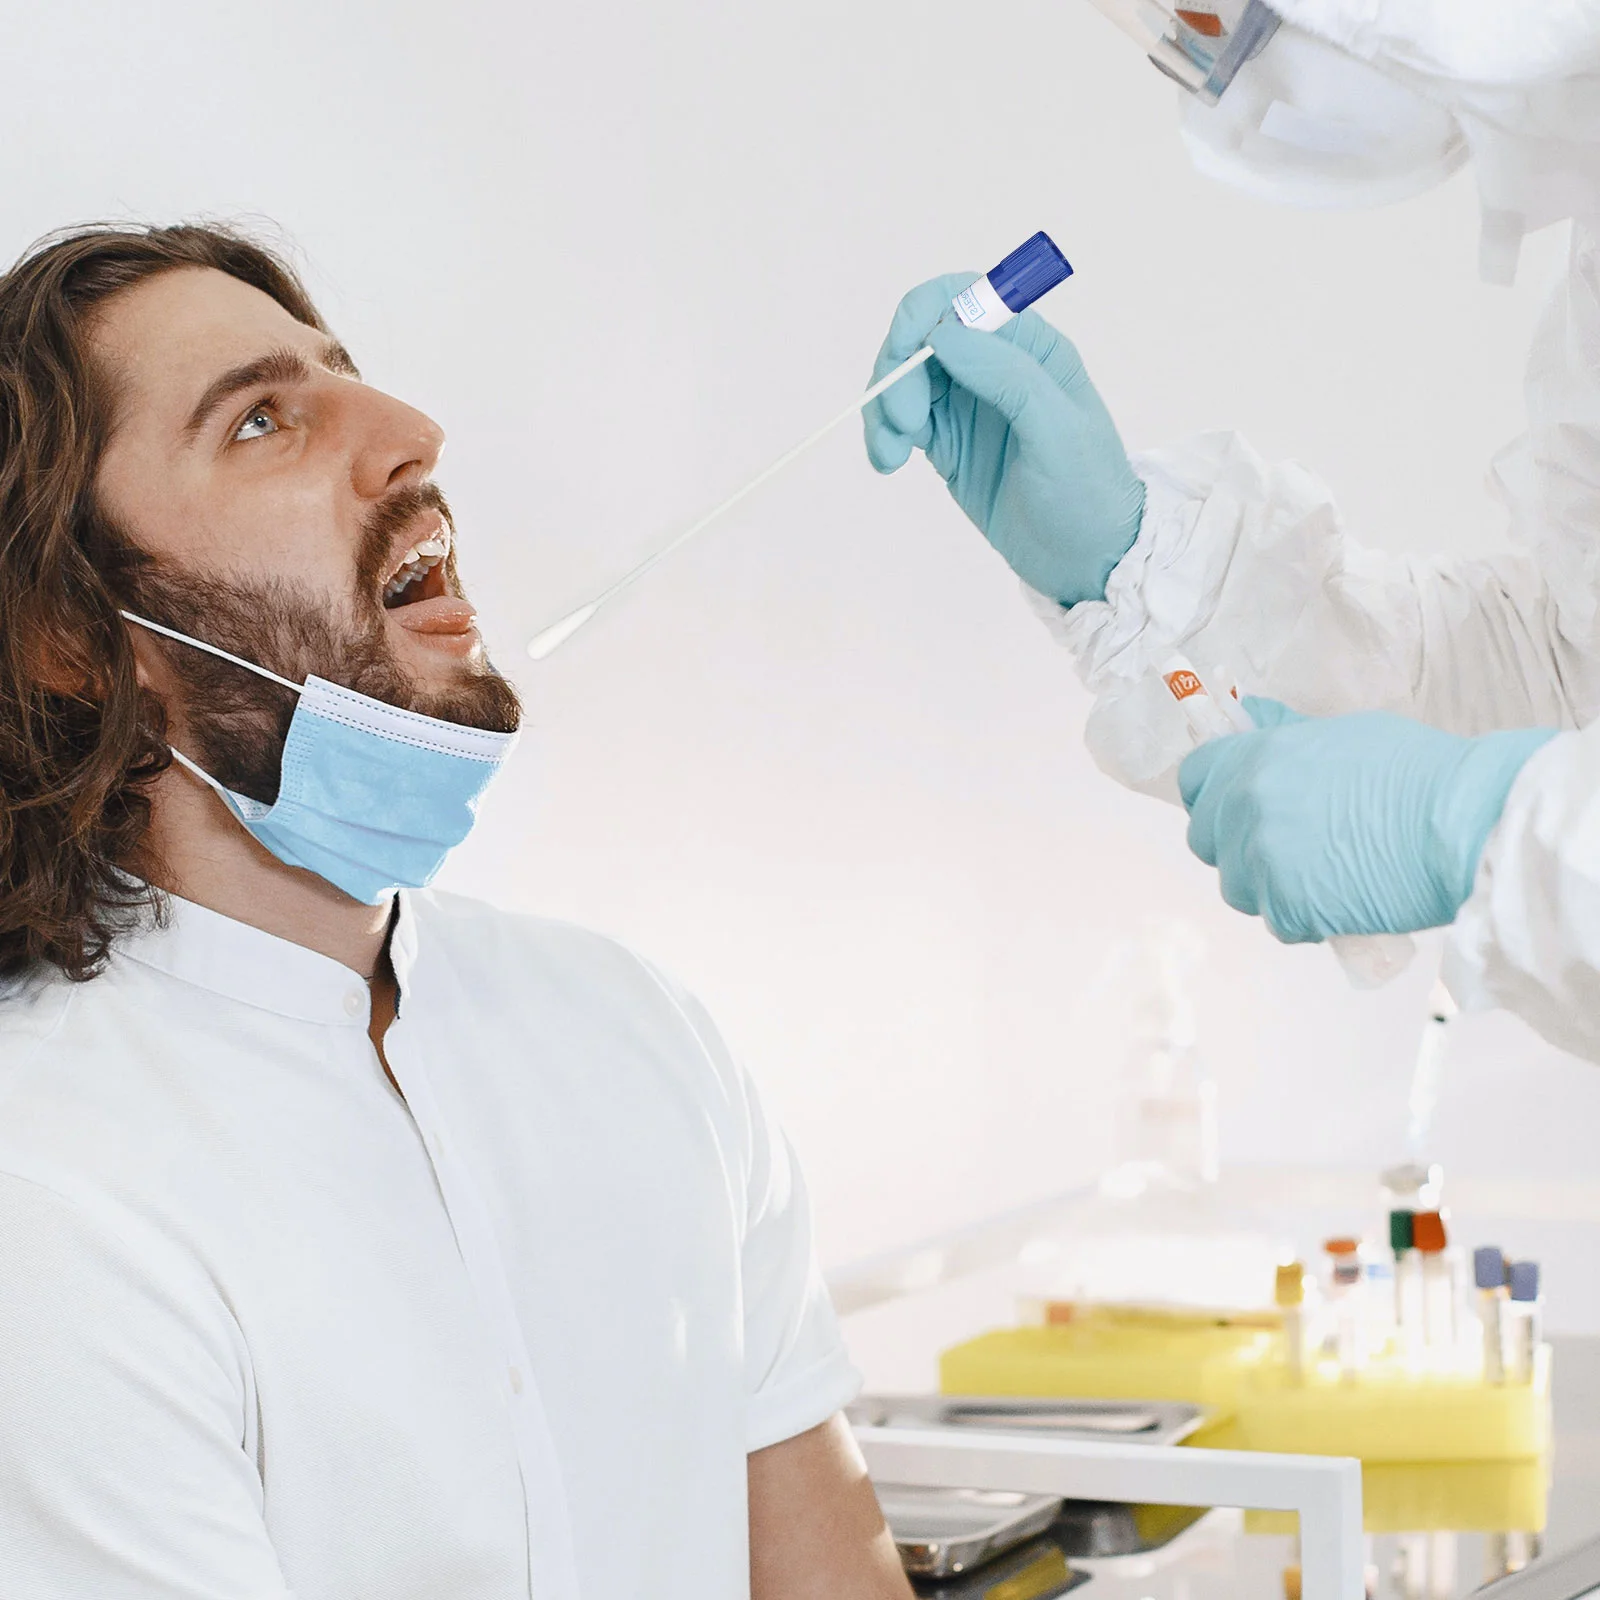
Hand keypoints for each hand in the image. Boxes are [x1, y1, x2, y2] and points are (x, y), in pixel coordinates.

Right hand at [862, 273, 1145, 607]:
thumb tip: (943, 334)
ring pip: (902, 381)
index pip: (960, 298)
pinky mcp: (946, 442)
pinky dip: (883, 436)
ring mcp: (966, 403)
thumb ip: (1007, 375)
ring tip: (890, 455)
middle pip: (919, 337)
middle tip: (902, 424)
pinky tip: (888, 462)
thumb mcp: (1058, 429)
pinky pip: (899, 423)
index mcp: (1028, 345)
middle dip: (897, 372)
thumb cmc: (1088, 490)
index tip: (904, 356)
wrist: (1085, 558)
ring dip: (883, 410)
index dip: (922, 315)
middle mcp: (993, 364)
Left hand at [1178, 698, 1556, 940]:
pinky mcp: (1286, 909)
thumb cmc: (1416, 772)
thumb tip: (1252, 720)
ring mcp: (1262, 862)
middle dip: (1236, 844)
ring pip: (1237, 886)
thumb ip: (1284, 736)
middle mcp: (1245, 809)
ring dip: (1267, 885)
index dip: (1211, 792)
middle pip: (1207, 839)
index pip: (1194, 779)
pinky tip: (1339, 899)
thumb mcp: (1340, 733)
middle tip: (1285, 844)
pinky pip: (1276, 921)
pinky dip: (1302, 918)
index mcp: (1254, 760)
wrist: (1462, 824)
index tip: (1233, 803)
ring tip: (1320, 875)